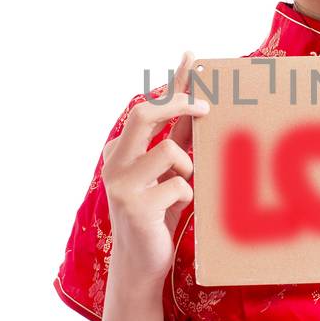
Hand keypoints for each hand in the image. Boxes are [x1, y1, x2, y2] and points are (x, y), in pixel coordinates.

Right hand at [100, 50, 208, 285]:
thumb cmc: (158, 214)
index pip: (148, 107)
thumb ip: (180, 141)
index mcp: (121, 150)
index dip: (173, 82)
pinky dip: (187, 195)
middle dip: (177, 102)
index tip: (193, 57)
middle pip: (143, 113)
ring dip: (187, 168)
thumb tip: (199, 106)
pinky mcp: (135, 205)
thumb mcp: (169, 173)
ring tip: (181, 188)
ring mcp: (120, 183)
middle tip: (206, 107)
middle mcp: (114, 161)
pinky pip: (180, 185)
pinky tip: (173, 210)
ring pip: (169, 150)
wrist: (141, 263)